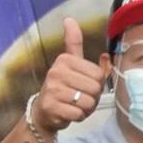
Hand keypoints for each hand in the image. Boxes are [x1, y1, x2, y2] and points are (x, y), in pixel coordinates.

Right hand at [34, 17, 106, 132]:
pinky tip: (69, 113)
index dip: (97, 85)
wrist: (44, 112)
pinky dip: (78, 117)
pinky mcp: (51, 106)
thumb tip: (76, 26)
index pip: (98, 75)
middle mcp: (56, 71)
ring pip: (88, 102)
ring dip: (86, 108)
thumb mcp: (74, 68)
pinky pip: (79, 114)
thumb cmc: (65, 89)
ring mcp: (52, 89)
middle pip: (95, 88)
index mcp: (64, 59)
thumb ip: (79, 49)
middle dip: (92, 98)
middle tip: (79, 98)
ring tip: (74, 105)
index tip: (83, 85)